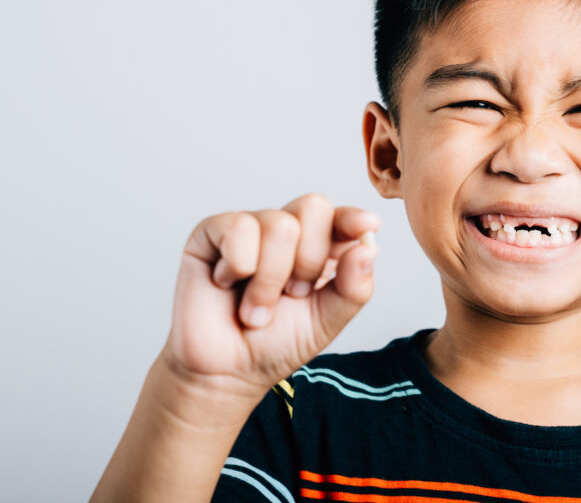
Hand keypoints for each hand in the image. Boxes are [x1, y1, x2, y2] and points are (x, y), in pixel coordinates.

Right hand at [161, 193, 379, 397]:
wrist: (226, 373)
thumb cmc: (275, 344)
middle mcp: (284, 231)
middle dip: (309, 261)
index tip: (367, 226)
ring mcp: (248, 228)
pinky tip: (226, 284)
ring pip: (279, 224)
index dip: (352, 218)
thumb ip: (353, 288)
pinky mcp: (211, 231)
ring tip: (257, 307)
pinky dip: (238, 267)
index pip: (339, 217)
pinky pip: (238, 228)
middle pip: (313, 207)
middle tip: (292, 295)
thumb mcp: (326, 321)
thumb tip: (369, 247)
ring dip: (271, 279)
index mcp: (317, 247)